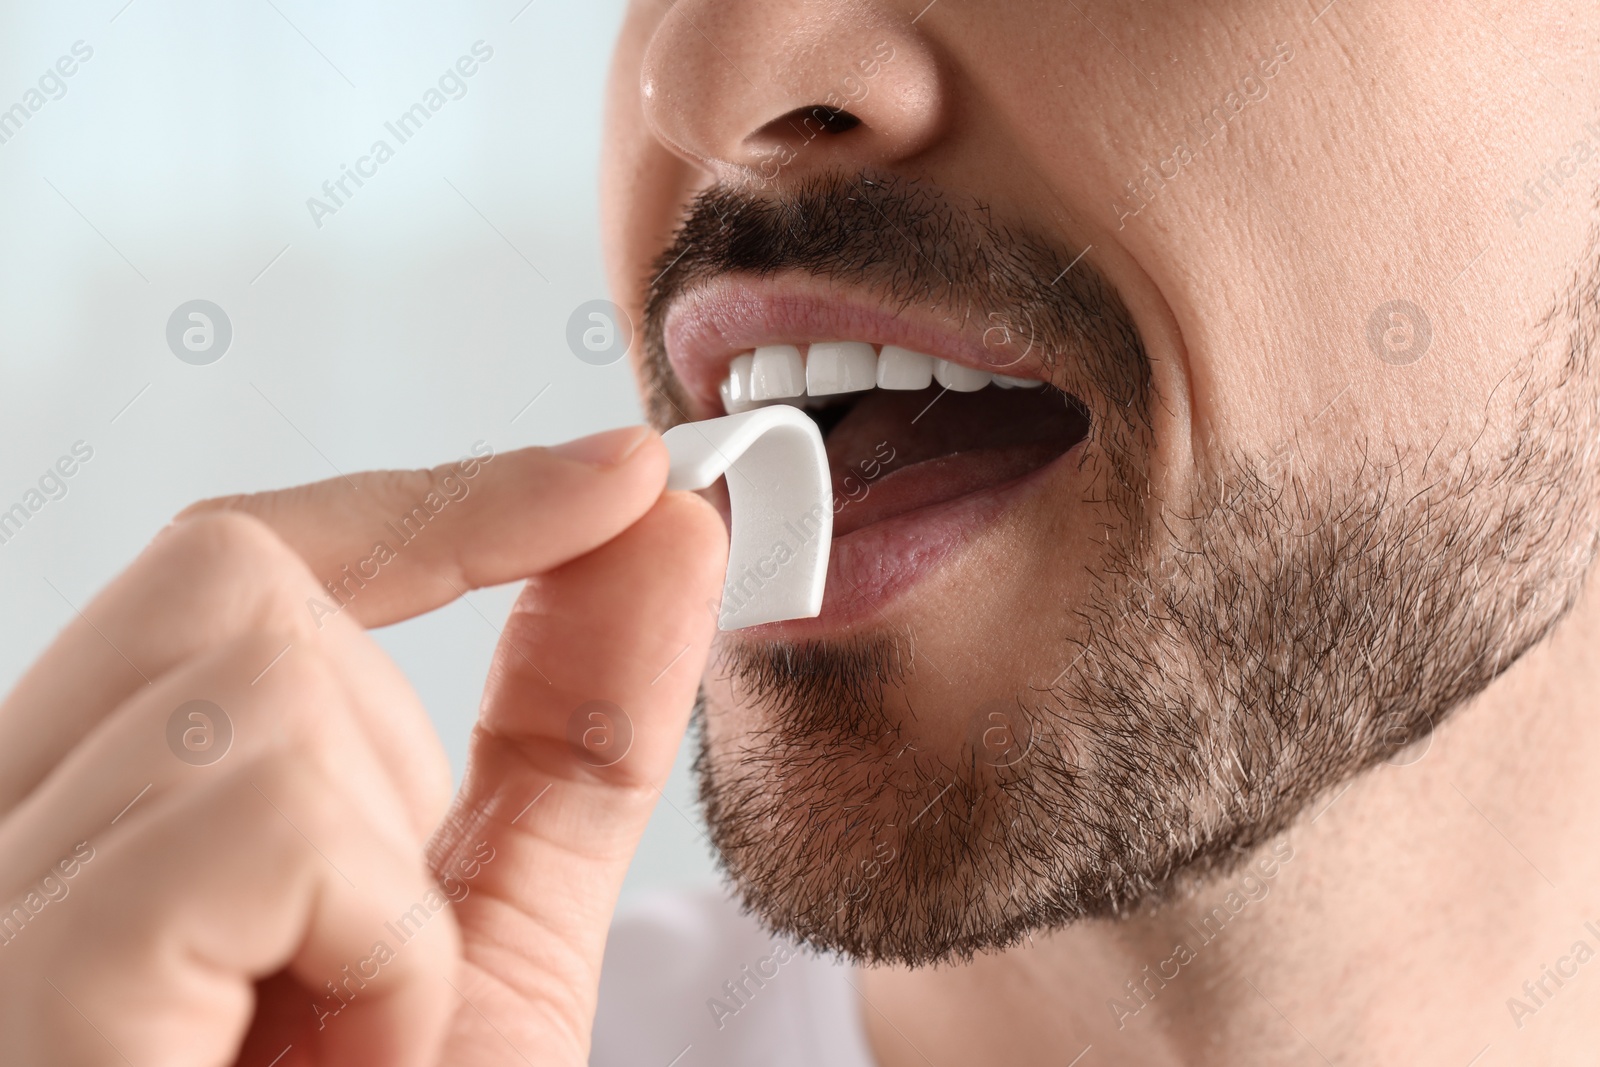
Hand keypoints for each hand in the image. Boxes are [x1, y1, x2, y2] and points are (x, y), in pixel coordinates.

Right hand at [0, 426, 727, 1065]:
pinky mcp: (31, 970)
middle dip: (386, 690)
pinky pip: (258, 817)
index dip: (444, 493)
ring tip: (338, 1049)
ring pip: (258, 684)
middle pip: (229, 579)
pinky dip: (366, 931)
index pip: (241, 563)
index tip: (619, 473)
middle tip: (417, 904)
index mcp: (112, 821)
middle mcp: (9, 833)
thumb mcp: (489, 938)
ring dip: (388, 872)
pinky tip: (318, 1056)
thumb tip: (657, 537)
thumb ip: (561, 732)